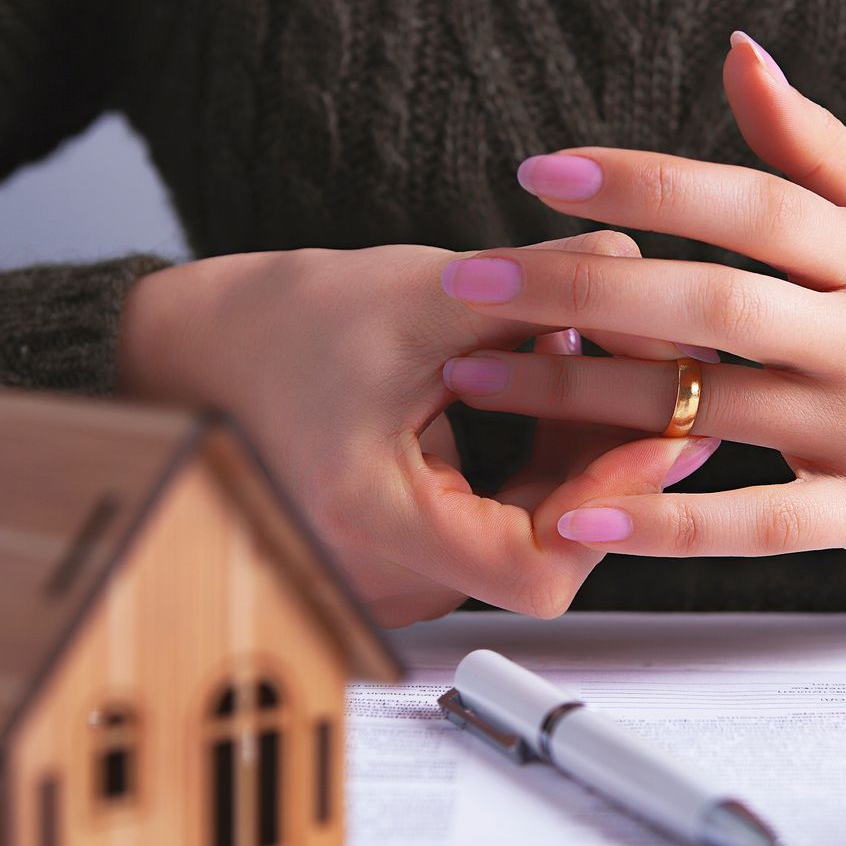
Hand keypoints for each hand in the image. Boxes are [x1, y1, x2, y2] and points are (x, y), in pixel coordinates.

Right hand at [117, 232, 706, 625]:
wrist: (187, 357)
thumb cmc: (275, 330)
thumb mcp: (417, 293)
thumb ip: (535, 287)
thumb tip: (638, 271)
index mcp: (373, 521)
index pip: (535, 569)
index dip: (609, 503)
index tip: (652, 430)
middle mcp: (383, 574)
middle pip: (544, 550)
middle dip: (605, 461)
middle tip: (657, 377)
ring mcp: (393, 574)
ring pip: (527, 537)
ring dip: (575, 454)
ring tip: (588, 359)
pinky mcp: (404, 555)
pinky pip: (497, 524)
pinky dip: (535, 461)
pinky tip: (545, 383)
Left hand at [436, 32, 845, 579]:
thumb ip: (822, 153)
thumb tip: (741, 55)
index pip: (748, 201)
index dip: (644, 182)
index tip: (544, 173)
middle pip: (709, 299)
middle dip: (580, 288)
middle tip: (473, 282)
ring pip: (714, 406)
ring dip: (587, 397)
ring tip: (485, 383)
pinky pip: (757, 522)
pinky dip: (666, 523)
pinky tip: (581, 515)